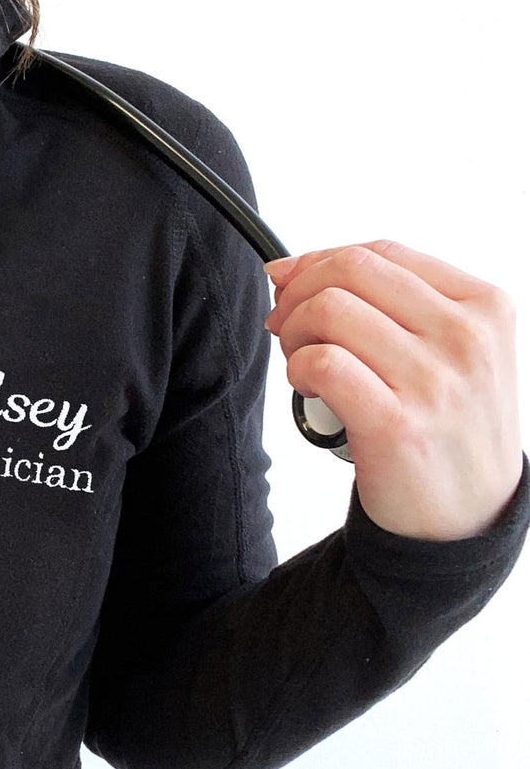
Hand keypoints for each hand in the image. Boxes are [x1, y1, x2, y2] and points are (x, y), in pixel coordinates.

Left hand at [263, 238, 521, 540]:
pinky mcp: (396, 425)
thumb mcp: (454, 350)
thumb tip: (293, 269)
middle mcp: (466, 338)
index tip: (290, 283)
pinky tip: (307, 387)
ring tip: (302, 361)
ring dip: (294, 333)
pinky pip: (323, 364)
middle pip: (349, 273)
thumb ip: (392, 304)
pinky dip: (298, 369)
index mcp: (484, 306)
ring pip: (329, 311)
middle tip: (284, 326)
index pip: (381, 252)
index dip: (318, 260)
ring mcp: (434, 381)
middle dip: (298, 293)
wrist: (467, 516)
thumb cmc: (447, 427)